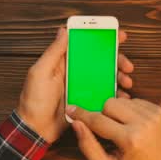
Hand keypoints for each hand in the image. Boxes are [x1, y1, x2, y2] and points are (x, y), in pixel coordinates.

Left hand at [17, 28, 134, 142]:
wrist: (35, 129)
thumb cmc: (33, 100)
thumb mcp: (40, 72)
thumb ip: (53, 52)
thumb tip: (63, 30)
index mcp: (64, 62)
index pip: (86, 45)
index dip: (103, 38)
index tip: (119, 35)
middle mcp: (75, 72)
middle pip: (101, 60)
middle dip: (117, 60)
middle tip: (127, 65)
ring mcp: (82, 87)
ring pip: (106, 77)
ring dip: (119, 77)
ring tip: (127, 82)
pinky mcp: (87, 102)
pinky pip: (104, 95)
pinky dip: (115, 95)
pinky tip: (123, 97)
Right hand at [66, 98, 160, 159]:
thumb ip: (88, 146)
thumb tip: (77, 123)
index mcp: (130, 139)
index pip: (98, 120)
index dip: (81, 114)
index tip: (71, 109)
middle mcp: (144, 123)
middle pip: (109, 103)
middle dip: (103, 115)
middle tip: (107, 131)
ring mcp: (155, 115)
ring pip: (122, 100)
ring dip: (117, 113)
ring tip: (122, 130)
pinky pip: (136, 101)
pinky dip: (130, 111)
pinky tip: (133, 126)